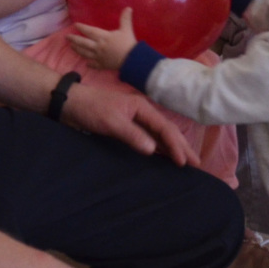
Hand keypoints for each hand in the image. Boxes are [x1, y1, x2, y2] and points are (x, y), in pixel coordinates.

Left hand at [59, 74, 198, 166]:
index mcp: (142, 107)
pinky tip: (163, 157)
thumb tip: (154, 149)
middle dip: (182, 146)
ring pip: (159, 135)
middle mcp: (142, 113)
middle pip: (167, 130)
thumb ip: (132, 134)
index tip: (185, 162)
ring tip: (186, 162)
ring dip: (172, 148)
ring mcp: (135, 121)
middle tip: (197, 163)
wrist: (71, 104)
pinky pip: (149, 139)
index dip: (176, 145)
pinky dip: (159, 148)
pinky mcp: (127, 129)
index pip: (165, 128)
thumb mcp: (111, 121)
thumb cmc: (91, 109)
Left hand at [69, 7, 137, 70]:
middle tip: (67, 37)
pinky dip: (89, 64)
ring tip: (71, 47)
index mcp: (103, 37)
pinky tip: (86, 64)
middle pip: (83, 43)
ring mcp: (99, 57)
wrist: (131, 60)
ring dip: (77, 50)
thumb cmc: (127, 44)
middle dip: (74, 39)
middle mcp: (98, 47)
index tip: (75, 25)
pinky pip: (94, 65)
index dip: (82, 28)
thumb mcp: (126, 29)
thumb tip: (128, 7)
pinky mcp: (102, 65)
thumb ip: (125, 19)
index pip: (89, 31)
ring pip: (85, 53)